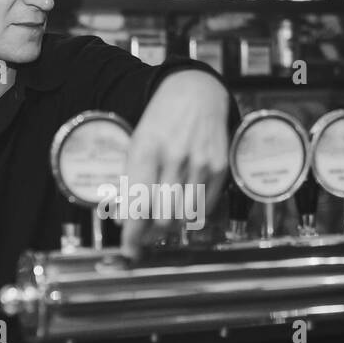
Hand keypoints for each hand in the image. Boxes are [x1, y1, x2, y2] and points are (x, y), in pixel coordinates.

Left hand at [121, 72, 230, 257]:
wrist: (195, 93)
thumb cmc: (160, 122)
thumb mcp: (136, 144)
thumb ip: (129, 182)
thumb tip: (123, 220)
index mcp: (145, 150)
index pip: (137, 205)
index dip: (132, 234)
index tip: (129, 249)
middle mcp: (174, 157)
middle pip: (162, 218)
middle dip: (151, 234)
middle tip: (145, 236)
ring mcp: (200, 162)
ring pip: (183, 216)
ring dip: (170, 227)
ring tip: (162, 223)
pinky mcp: (219, 166)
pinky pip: (205, 206)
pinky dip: (191, 215)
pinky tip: (182, 208)